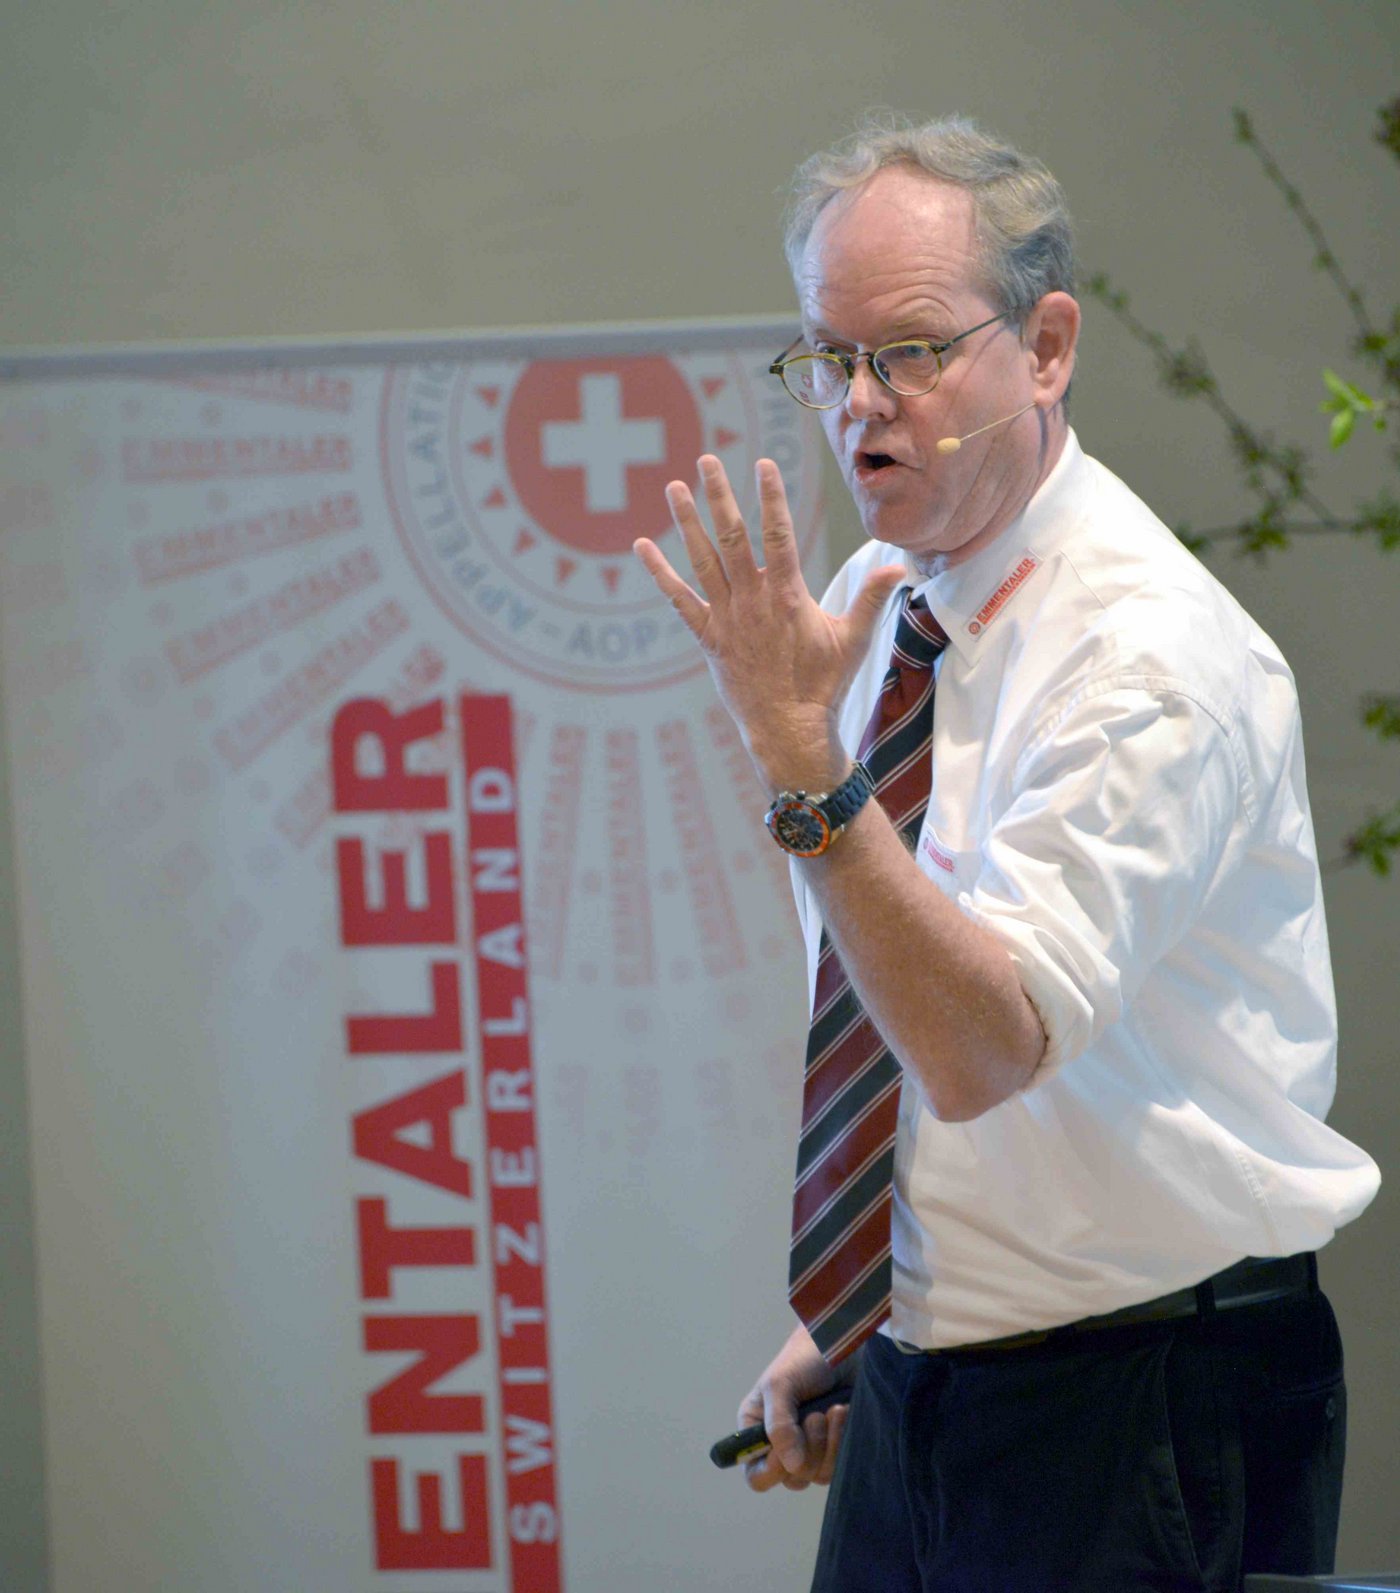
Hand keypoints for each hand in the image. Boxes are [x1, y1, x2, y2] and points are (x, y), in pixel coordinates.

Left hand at [634, 455, 903, 789]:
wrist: (789, 730)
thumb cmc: (825, 686)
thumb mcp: (853, 639)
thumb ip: (870, 598)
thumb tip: (900, 566)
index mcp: (787, 595)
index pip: (778, 534)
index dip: (771, 497)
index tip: (763, 463)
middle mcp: (752, 600)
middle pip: (732, 537)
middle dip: (720, 495)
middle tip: (707, 459)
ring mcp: (726, 618)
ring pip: (702, 560)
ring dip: (687, 522)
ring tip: (674, 487)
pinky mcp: (708, 639)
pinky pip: (679, 601)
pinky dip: (660, 574)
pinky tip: (641, 548)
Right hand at [738, 1322, 851, 1493]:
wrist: (844, 1342)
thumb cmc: (804, 1357)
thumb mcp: (780, 1384)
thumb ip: (778, 1425)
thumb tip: (790, 1465)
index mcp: (757, 1431)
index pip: (756, 1475)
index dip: (772, 1471)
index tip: (789, 1449)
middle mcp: (782, 1444)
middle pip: (792, 1478)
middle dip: (809, 1449)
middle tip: (816, 1415)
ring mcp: (812, 1447)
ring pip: (819, 1474)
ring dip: (830, 1442)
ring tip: (834, 1409)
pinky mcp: (837, 1445)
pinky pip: (840, 1464)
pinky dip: (843, 1440)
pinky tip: (844, 1412)